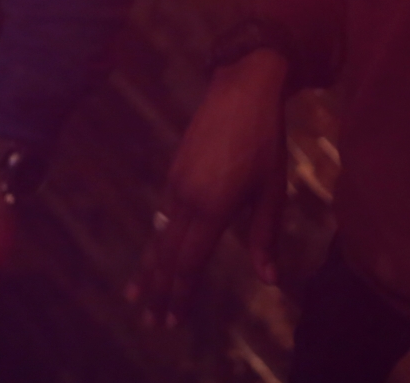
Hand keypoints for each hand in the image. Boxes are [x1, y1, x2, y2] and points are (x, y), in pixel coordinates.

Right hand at [125, 47, 287, 327]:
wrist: (240, 87)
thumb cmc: (265, 141)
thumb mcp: (272, 191)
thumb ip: (265, 236)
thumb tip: (269, 280)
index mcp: (211, 208)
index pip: (189, 263)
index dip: (179, 294)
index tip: (170, 321)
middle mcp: (185, 199)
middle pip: (166, 255)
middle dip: (158, 290)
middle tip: (149, 323)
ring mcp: (176, 182)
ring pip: (159, 235)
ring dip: (151, 268)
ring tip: (137, 294)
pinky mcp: (175, 169)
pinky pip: (163, 214)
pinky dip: (157, 240)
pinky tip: (157, 250)